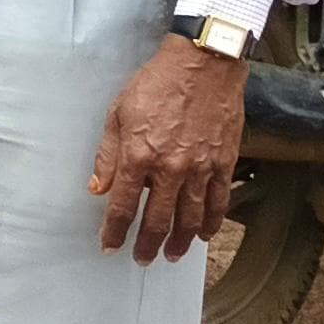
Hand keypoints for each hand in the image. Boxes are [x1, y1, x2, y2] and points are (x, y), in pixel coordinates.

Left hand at [91, 35, 247, 260]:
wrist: (203, 64)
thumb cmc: (156, 83)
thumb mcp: (118, 113)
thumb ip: (108, 155)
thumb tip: (98, 188)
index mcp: (139, 156)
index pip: (124, 206)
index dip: (116, 231)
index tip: (111, 247)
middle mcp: (171, 169)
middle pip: (159, 220)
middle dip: (148, 244)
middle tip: (143, 259)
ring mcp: (201, 168)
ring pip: (191, 218)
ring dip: (181, 241)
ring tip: (172, 255)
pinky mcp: (225, 162)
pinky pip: (219, 202)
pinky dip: (212, 223)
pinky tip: (205, 234)